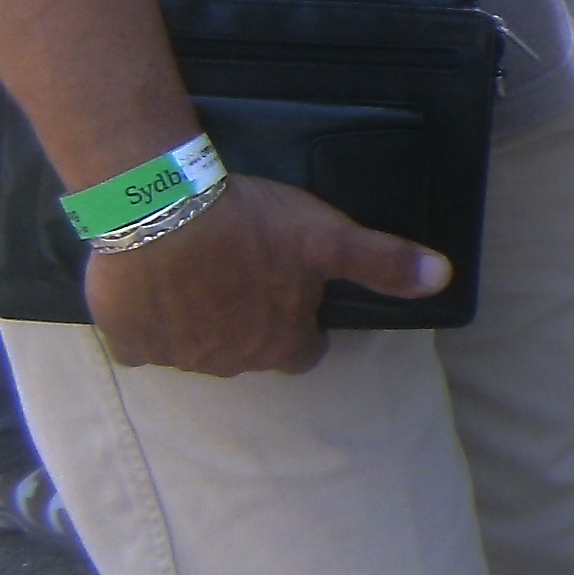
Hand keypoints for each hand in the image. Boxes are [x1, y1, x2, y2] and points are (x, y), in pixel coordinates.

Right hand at [84, 176, 449, 376]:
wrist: (161, 212)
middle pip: (250, 351)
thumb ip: (384, 262)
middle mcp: (233, 362)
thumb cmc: (252, 226)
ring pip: (197, 349)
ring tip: (198, 276)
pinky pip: (142, 344)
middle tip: (243, 276)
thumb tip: (443, 279)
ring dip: (201, 322)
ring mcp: (178, 356)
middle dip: (251, 324)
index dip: (302, 324)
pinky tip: (152, 292)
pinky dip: (146, 325)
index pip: (304, 352)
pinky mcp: (130, 341)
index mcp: (282, 345)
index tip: (294, 293)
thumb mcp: (328, 238)